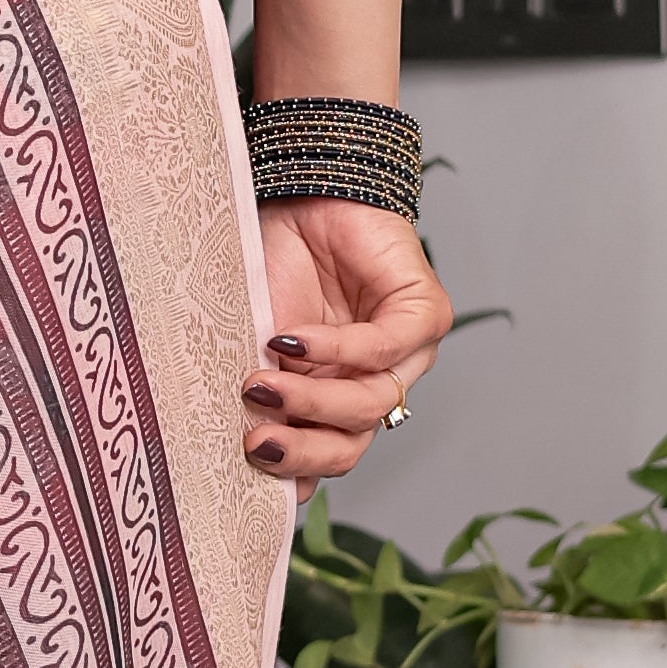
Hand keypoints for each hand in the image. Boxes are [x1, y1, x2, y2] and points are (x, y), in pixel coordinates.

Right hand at [242, 195, 448, 482]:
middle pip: (351, 445)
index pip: (325, 458)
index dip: (292, 472)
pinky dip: (337, 350)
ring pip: (370, 404)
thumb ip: (257, 394)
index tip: (246, 469)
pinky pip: (385, 349)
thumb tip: (242, 457)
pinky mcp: (424, 314)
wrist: (299, 195)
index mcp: (332, 400)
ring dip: (313, 400)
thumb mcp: (250, 340)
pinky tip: (293, 340)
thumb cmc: (271, 265)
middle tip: (254, 443)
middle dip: (302, 451)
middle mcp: (372, 385)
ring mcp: (406, 355)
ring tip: (262, 383)